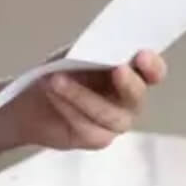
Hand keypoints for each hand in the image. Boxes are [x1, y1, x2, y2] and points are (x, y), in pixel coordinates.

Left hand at [12, 50, 167, 150]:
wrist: (33, 102)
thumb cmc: (59, 72)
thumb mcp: (72, 54)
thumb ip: (90, 51)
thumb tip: (102, 46)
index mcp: (130, 73)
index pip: (153, 72)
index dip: (153, 66)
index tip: (142, 56)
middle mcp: (129, 99)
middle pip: (137, 96)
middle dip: (128, 83)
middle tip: (117, 69)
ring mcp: (116, 121)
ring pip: (110, 114)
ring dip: (82, 95)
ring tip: (56, 80)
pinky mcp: (98, 138)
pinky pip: (88, 126)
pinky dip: (68, 107)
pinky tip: (53, 95)